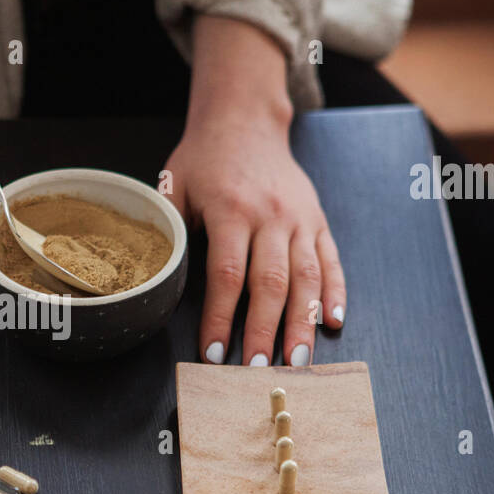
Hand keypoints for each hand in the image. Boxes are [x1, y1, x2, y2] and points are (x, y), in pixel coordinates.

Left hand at [164, 17, 344, 365]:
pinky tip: (335, 322)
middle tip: (258, 373)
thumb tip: (157, 285)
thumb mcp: (174, 187)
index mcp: (231, 211)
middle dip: (264, 333)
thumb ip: (171, 233)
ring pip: (307, 278)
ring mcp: (300, 219)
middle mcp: (271, 216)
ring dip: (303, 323)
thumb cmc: (203, 160)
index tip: (214, 354)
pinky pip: (331, 260)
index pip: (227, 276)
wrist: (245, 121)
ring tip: (298, 361)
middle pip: (270, 284)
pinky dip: (336, 293)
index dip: (221, 319)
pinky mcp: (318, 219)